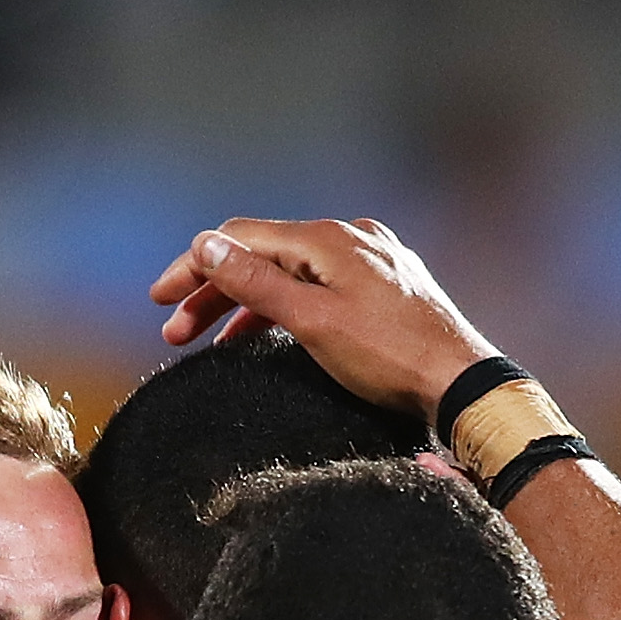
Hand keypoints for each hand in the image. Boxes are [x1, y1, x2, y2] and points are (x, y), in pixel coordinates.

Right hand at [148, 217, 495, 416]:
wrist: (460, 381)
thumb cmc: (388, 356)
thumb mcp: (310, 321)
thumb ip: (255, 283)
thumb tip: (207, 245)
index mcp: (328, 239)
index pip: (241, 238)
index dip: (194, 267)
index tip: (160, 300)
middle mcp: (350, 238)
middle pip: (263, 255)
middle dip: (214, 291)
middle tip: (176, 332)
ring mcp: (370, 259)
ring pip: (290, 271)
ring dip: (245, 303)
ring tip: (210, 341)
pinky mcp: (383, 284)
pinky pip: (317, 285)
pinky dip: (282, 306)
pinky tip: (266, 335)